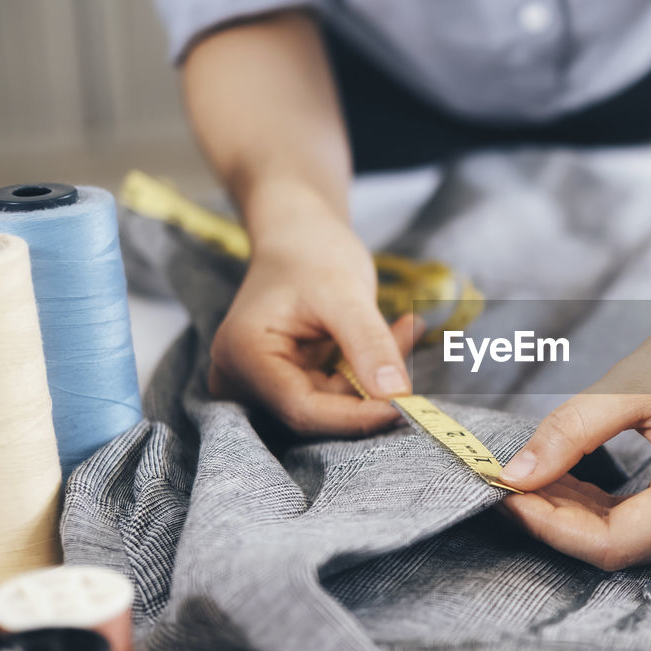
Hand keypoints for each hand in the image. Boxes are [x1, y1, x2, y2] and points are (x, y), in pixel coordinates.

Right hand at [208, 209, 414, 435]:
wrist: (299, 234)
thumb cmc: (311, 252)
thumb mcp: (345, 292)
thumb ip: (369, 344)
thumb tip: (396, 395)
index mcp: (242, 356)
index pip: (302, 410)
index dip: (357, 416)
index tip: (407, 407)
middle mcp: (242, 379)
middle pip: (318, 410)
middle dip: (370, 386)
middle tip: (408, 336)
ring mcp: (262, 385)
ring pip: (334, 404)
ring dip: (374, 374)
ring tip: (402, 325)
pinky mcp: (287, 384)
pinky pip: (337, 393)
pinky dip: (367, 370)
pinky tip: (391, 334)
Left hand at [498, 284, 650, 569]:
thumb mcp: (631, 382)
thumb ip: (568, 434)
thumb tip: (512, 476)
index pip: (614, 542)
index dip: (551, 526)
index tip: (503, 493)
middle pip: (627, 549)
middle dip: (562, 521)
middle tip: (511, 482)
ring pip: (640, 544)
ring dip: (584, 518)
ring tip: (540, 478)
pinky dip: (614, 511)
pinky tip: (577, 482)